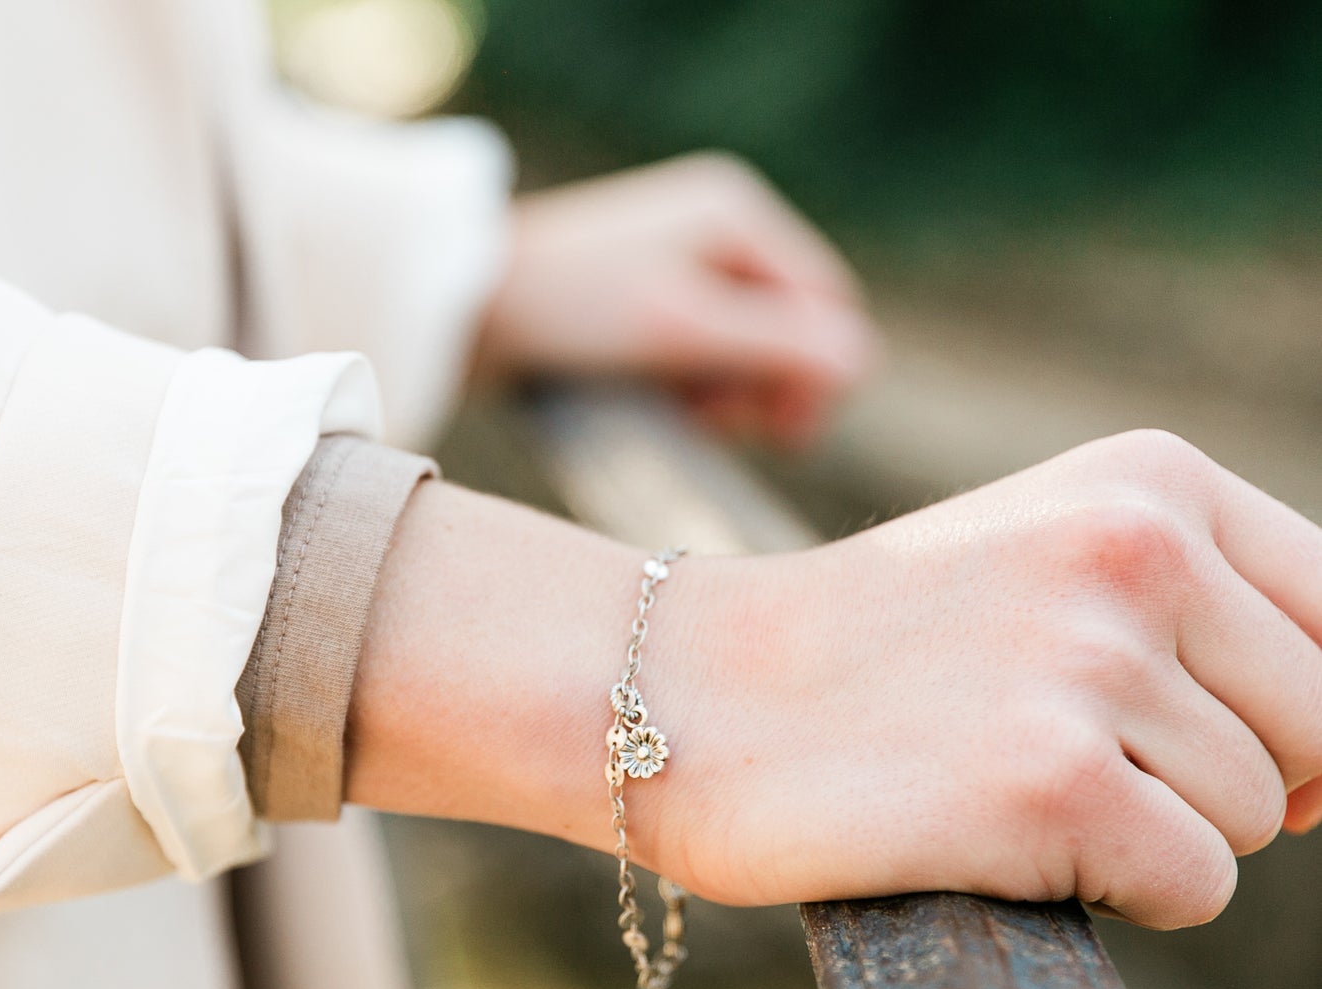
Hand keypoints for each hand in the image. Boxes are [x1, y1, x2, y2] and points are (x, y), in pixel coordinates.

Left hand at [473, 153, 877, 448]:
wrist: (463, 306)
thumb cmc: (571, 306)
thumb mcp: (681, 328)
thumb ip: (776, 345)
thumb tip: (861, 364)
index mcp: (738, 216)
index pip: (824, 304)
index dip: (818, 375)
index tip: (783, 436)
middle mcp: (718, 233)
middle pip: (788, 330)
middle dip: (762, 387)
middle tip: (715, 424)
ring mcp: (683, 267)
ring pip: (744, 352)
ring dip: (724, 396)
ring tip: (677, 414)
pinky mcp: (649, 305)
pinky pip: (701, 358)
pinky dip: (690, 390)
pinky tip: (658, 407)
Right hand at [645, 430, 1321, 925]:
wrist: (682, 691)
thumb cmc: (860, 650)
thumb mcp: (1035, 568)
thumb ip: (1196, 618)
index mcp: (1147, 483)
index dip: (1301, 706)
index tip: (1237, 749)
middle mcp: (1134, 553)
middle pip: (1318, 725)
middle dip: (1230, 777)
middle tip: (1083, 770)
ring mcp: (1090, 664)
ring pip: (1254, 816)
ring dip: (1149, 832)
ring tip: (1004, 789)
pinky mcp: (1049, 781)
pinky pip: (1194, 884)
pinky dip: (1116, 890)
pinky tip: (1002, 843)